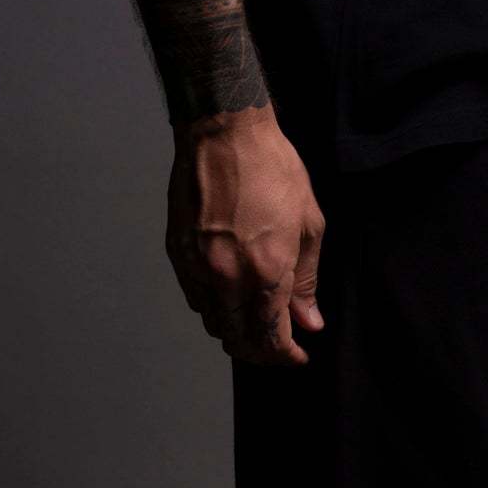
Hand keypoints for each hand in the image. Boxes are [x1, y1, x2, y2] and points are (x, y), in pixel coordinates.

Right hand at [166, 107, 325, 365]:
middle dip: (261, 351)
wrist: (224, 130)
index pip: (272, 339)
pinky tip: (230, 295)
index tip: (297, 357)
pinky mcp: (178, 254)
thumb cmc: (272, 169)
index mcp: (266, 272)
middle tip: (277, 345)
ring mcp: (197, 268)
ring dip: (236, 331)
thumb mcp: (309, 225)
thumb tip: (309, 321)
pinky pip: (195, 299)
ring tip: (255, 321)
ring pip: (214, 324)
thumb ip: (307, 281)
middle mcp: (227, 278)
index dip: (286, 356)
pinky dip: (214, 307)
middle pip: (239, 341)